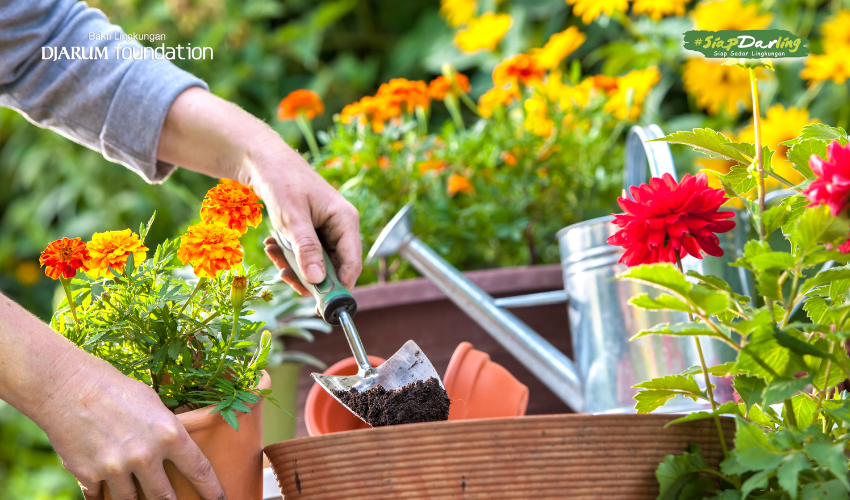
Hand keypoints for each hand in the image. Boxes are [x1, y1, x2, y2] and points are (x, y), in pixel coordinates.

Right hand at [37, 356, 225, 499]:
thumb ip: (166, 430)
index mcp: (169, 434)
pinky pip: (100, 498)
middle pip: (165, 497)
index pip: (200, 470)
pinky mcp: (89, 475)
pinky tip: (105, 495)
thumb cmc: (115, 388)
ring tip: (138, 496)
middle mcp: (146, 455)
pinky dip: (103, 497)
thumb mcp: (153, 403)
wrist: (68, 386)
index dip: (212, 490)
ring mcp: (116, 468)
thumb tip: (175, 447)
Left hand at [156, 87, 361, 293]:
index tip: (320, 306)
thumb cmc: (281, 182)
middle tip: (284, 276)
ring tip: (273, 253)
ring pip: (317, 263)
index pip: (352, 264)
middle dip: (308, 276)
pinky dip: (289, 255)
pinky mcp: (314, 231)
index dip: (339, 287)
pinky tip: (273, 245)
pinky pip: (306, 254)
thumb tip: (318, 280)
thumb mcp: (292, 218)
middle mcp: (341, 227)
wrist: (264, 160)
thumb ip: (307, 249)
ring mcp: (328, 229)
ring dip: (294, 265)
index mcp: (346, 220)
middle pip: (334, 267)